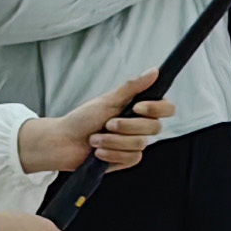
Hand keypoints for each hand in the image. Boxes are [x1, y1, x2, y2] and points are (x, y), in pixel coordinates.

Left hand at [16, 75, 175, 184]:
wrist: (64, 143)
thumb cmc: (82, 119)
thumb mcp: (108, 100)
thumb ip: (132, 87)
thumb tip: (154, 71)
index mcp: (138, 109)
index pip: (166, 108)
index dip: (156, 109)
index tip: (137, 107)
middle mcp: (139, 126)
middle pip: (154, 127)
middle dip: (126, 126)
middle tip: (108, 124)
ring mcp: (134, 143)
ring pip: (140, 144)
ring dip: (114, 141)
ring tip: (96, 139)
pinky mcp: (127, 159)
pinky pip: (131, 158)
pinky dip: (112, 154)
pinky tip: (99, 152)